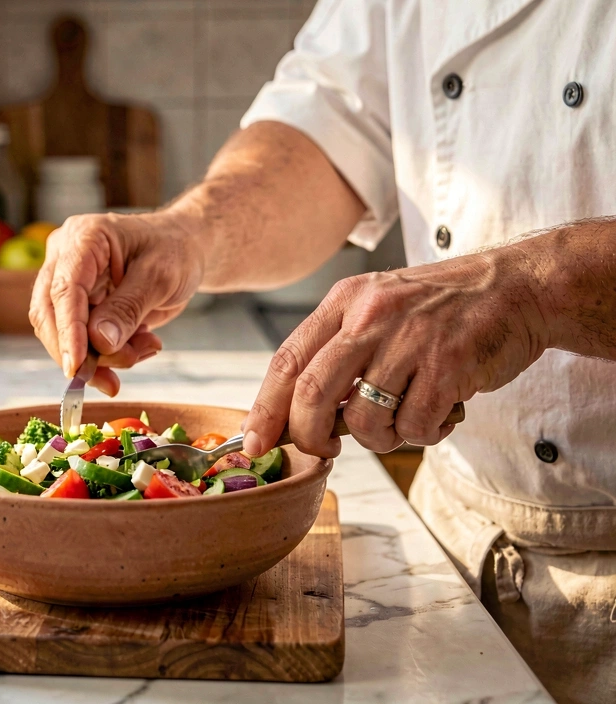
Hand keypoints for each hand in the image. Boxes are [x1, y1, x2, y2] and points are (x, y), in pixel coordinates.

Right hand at [30, 211, 207, 395]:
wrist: (185, 248)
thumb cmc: (175, 249)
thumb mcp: (160, 276)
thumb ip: (128, 308)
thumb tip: (99, 341)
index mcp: (83, 238)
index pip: (64, 289)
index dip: (69, 332)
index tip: (77, 367)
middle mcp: (66, 258)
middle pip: (51, 314)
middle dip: (81, 353)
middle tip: (114, 380)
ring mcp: (69, 282)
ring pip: (64, 333)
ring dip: (101, 357)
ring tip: (144, 350)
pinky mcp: (80, 305)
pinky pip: (82, 340)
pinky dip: (109, 354)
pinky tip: (140, 345)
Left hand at [241, 247, 549, 457]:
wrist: (518, 288)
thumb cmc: (441, 310)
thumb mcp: (378, 309)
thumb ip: (337, 353)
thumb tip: (295, 416)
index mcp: (345, 301)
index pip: (287, 360)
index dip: (264, 408)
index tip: (254, 443)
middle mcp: (371, 316)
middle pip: (312, 393)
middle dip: (309, 436)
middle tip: (325, 449)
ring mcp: (410, 340)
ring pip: (364, 420)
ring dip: (379, 439)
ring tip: (403, 420)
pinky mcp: (448, 365)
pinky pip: (414, 427)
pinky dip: (422, 434)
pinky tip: (439, 413)